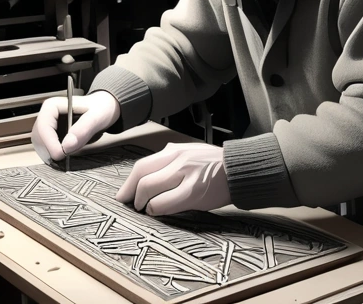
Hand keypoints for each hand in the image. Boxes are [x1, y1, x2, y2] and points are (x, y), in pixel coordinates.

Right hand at [31, 91, 120, 163]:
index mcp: (53, 106)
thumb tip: (67, 145)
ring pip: (41, 145)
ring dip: (53, 152)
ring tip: (71, 150)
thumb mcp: (97, 116)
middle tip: (68, 154)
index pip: (43, 127)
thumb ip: (83, 129)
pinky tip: (68, 151)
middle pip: (39, 137)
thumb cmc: (101, 108)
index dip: (50, 142)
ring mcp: (48, 126)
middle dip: (52, 148)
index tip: (61, 153)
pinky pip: (47, 148)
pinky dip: (56, 153)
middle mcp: (47, 116)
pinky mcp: (51, 136)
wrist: (105, 109)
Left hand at [116, 142, 230, 215]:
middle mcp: (178, 159)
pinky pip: (164, 203)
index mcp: (175, 150)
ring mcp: (185, 175)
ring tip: (148, 209)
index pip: (142, 166)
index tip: (123, 195)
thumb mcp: (190, 152)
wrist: (239, 169)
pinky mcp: (193, 191)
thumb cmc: (214, 164)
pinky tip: (159, 211)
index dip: (128, 184)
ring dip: (143, 204)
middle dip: (132, 195)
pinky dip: (156, 209)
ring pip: (149, 190)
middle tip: (134, 205)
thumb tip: (147, 174)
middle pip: (141, 177)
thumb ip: (170, 159)